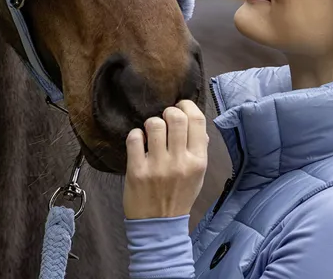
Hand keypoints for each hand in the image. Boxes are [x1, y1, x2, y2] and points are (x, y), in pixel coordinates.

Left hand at [123, 100, 208, 219]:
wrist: (159, 226)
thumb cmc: (179, 196)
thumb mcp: (198, 175)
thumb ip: (198, 148)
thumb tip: (194, 122)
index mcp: (198, 161)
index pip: (197, 120)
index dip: (187, 105)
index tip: (180, 106)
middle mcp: (180, 162)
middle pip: (175, 117)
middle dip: (168, 112)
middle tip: (164, 120)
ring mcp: (158, 166)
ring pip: (153, 123)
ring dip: (151, 124)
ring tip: (151, 134)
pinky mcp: (137, 170)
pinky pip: (134, 137)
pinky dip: (135, 136)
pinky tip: (139, 144)